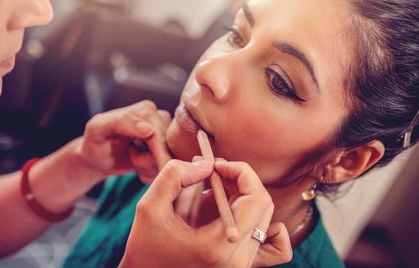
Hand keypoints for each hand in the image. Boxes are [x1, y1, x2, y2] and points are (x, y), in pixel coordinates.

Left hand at [78, 100, 171, 180]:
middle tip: (130, 157)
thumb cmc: (95, 143)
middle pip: (166, 149)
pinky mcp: (166, 146)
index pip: (158, 135)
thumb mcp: (99, 129)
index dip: (156, 156)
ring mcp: (164, 133)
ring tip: (133, 160)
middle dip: (148, 161)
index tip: (151, 171)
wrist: (98, 157)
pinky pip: (168, 165)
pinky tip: (140, 167)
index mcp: (145, 110)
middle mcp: (159, 118)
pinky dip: (153, 171)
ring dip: (150, 167)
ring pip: (168, 159)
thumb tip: (149, 129)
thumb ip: (122, 123)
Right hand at [120, 158, 291, 267]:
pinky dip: (265, 225)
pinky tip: (238, 215)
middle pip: (263, 205)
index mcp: (218, 245)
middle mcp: (238, 259)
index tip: (215, 164)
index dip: (240, 171)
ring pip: (266, 218)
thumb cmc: (145, 245)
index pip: (255, 198)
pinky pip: (276, 248)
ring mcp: (243, 265)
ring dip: (243, 196)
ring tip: (212, 193)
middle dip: (239, 179)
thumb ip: (174, 175)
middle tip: (212, 172)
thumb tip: (207, 163)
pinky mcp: (242, 266)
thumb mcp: (149, 206)